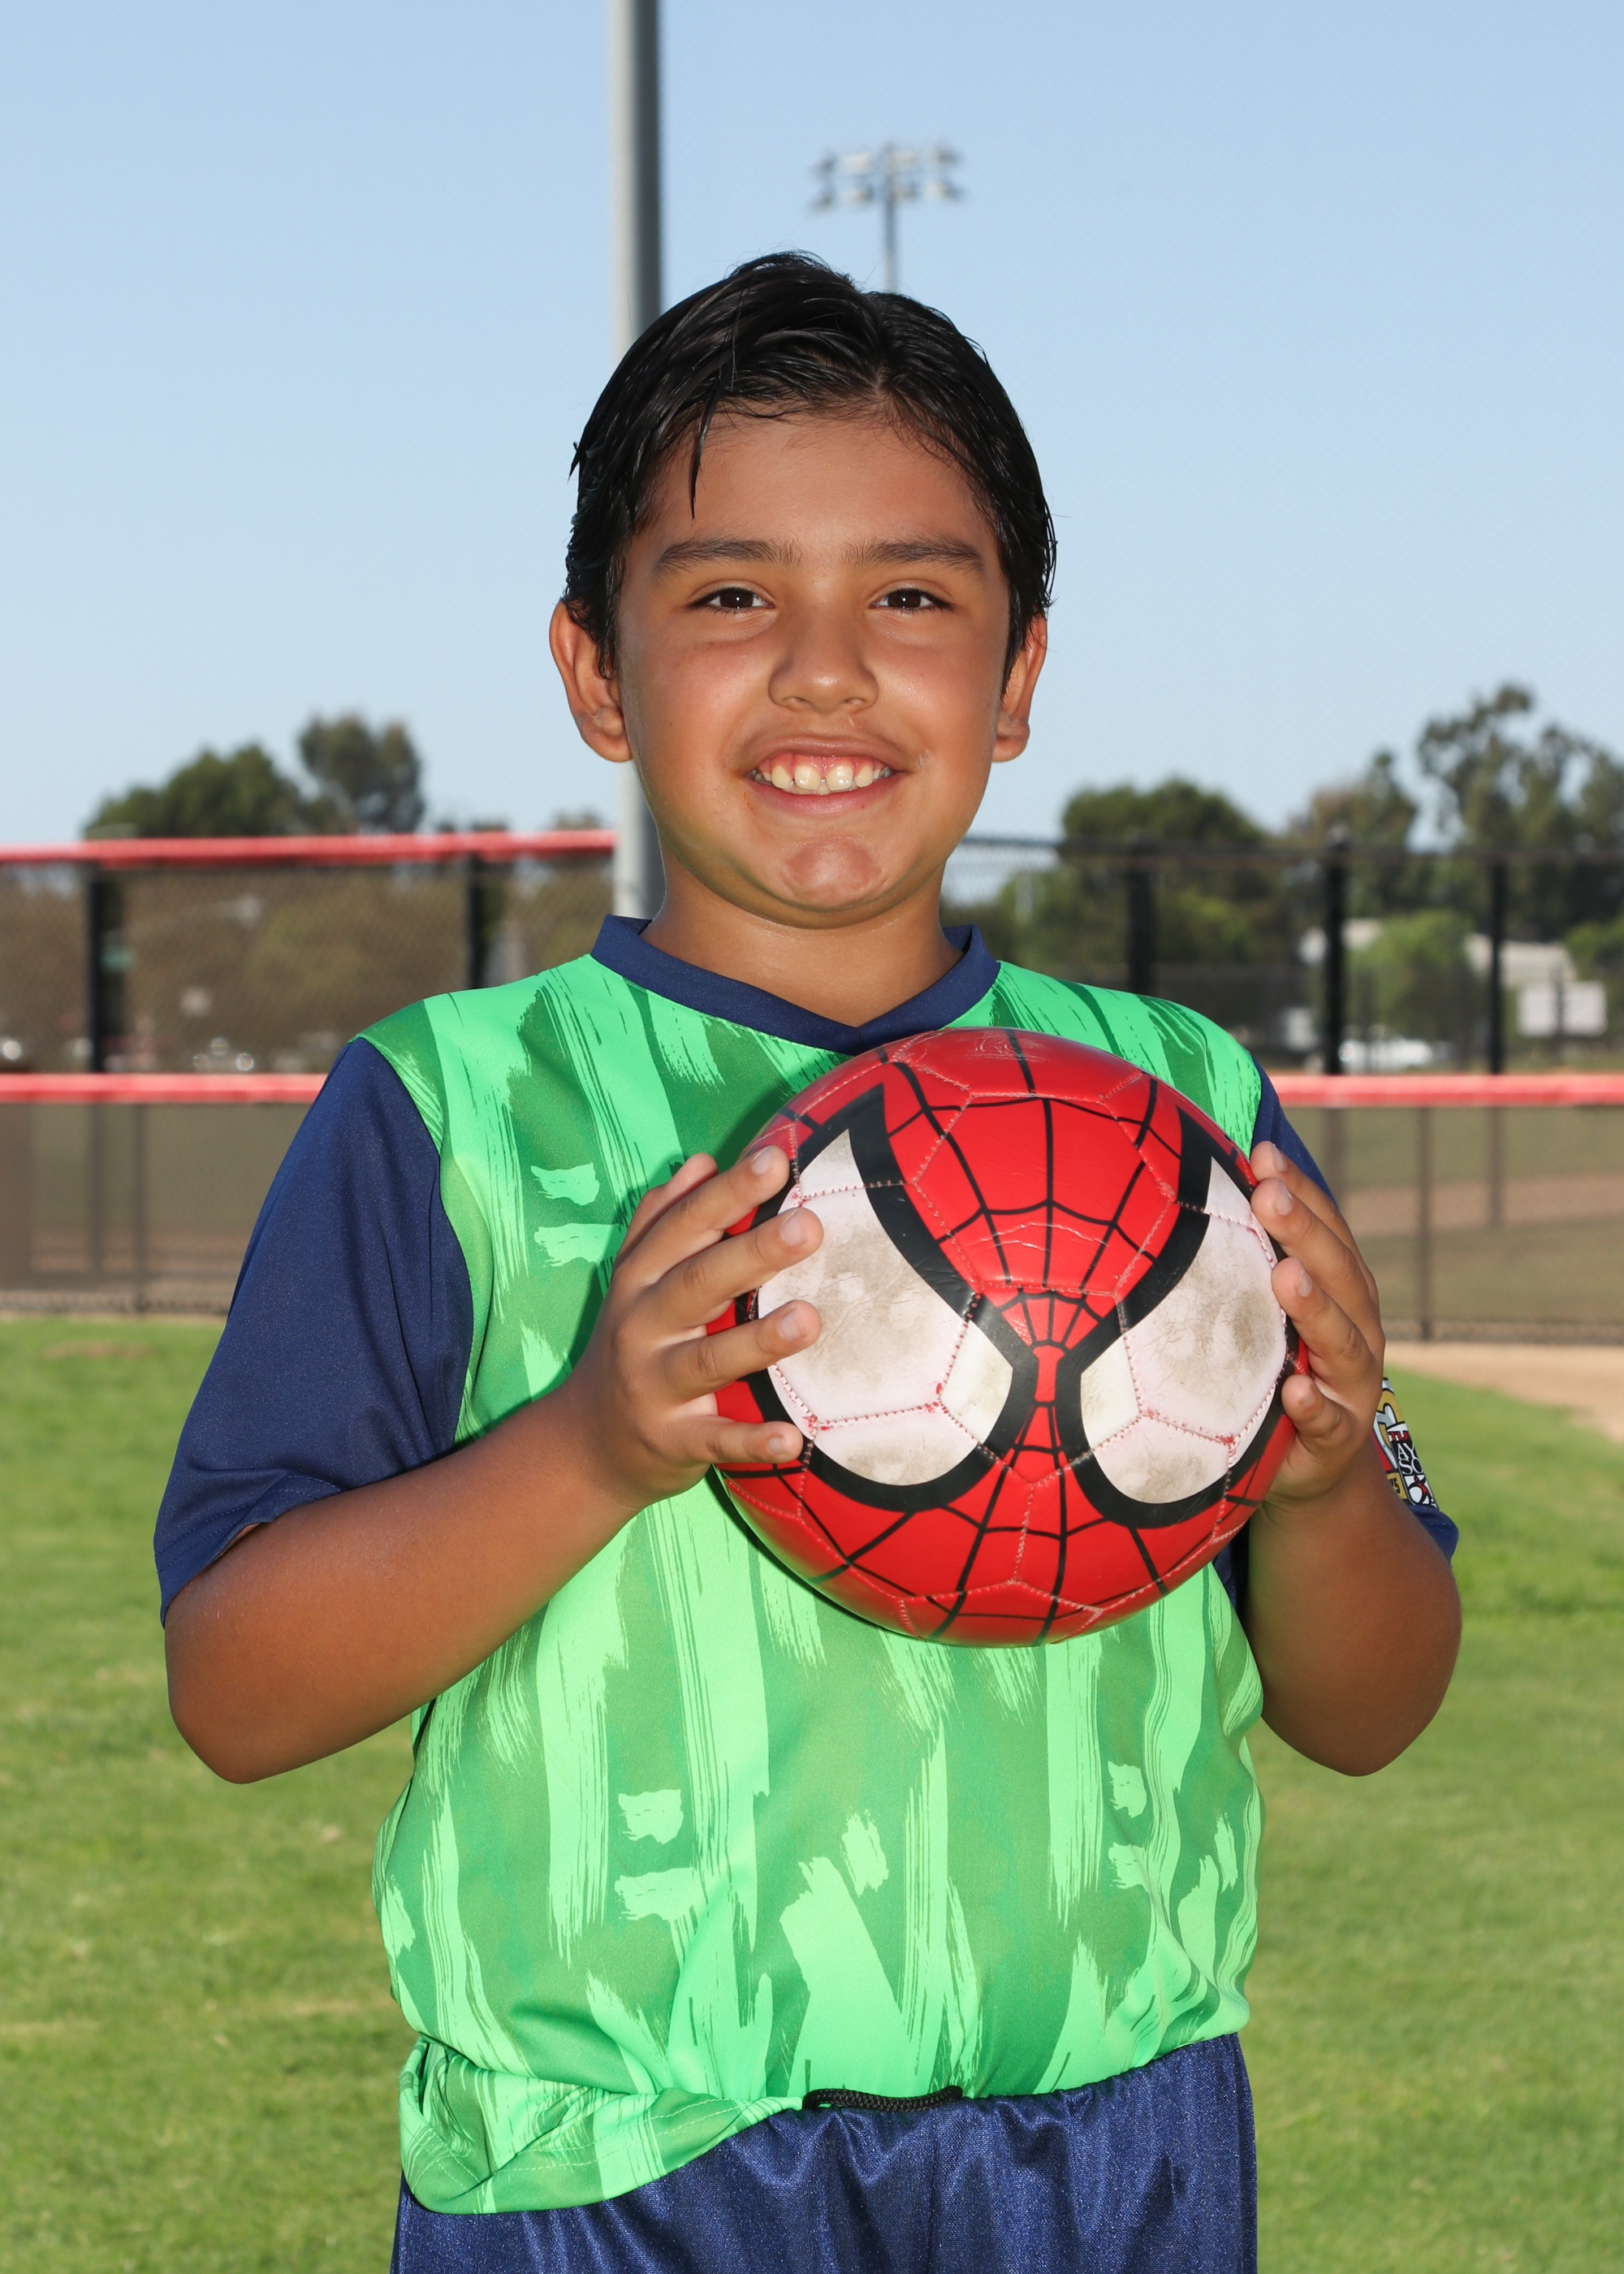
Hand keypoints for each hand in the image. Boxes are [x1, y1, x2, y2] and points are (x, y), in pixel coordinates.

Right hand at [554, 1145, 822, 1517]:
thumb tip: (702, 1160)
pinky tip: (791, 1438)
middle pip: (698, 1283)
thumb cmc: (633, 1343)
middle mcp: (642, 1326)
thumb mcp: (635, 1280)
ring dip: (758, 1341)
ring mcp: (655, 1385)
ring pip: (708, 1360)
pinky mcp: (673, 1441)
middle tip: (808, 1226)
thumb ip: (663, 1219)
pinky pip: (716, 1441)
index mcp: (640, 1279)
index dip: (728, 1192)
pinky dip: (750, 1442)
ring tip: (809, 1318)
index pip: (685, 1226)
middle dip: (752, 1253)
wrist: (586, 1443)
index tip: (776, 1159)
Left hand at [1248, 1141, 1384, 1513]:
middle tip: (1268, 1196)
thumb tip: (1181, 1193)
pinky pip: (1332, 1423)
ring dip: (1316, 1309)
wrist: (1312, 1468)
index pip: (1326, 1230)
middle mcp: (1357, 1330)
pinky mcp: (1339, 1439)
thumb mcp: (1261, 1317)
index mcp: (1340, 1291)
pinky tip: (1298, 1389)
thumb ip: (1241, 1266)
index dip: (1300, 1191)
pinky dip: (1316, 1405)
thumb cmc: (1274, 1372)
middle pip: (1339, 1273)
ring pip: (1345, 1342)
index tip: (1262, 1153)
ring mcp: (1353, 1386)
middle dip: (1304, 1232)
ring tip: (1286, 1278)